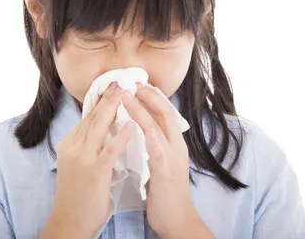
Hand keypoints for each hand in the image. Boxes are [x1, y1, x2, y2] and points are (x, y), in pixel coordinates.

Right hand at [41, 82, 135, 238]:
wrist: (69, 222)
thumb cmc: (77, 197)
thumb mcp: (77, 166)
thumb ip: (89, 148)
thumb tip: (104, 133)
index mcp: (69, 145)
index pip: (86, 117)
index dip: (99, 101)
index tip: (110, 87)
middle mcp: (73, 148)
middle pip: (92, 117)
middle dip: (107, 98)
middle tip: (119, 81)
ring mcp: (83, 159)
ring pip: (98, 126)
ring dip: (113, 107)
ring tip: (125, 92)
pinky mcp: (94, 172)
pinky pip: (110, 149)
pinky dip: (121, 135)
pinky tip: (132, 125)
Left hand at [121, 84, 214, 238]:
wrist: (179, 221)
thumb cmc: (166, 195)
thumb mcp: (162, 165)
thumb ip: (155, 148)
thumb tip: (141, 134)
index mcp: (175, 145)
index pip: (166, 113)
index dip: (153, 97)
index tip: (139, 85)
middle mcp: (176, 146)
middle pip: (165, 112)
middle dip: (148, 95)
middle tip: (133, 82)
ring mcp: (172, 157)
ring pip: (157, 125)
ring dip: (140, 108)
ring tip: (126, 95)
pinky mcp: (164, 170)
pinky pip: (156, 147)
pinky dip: (146, 133)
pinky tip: (135, 124)